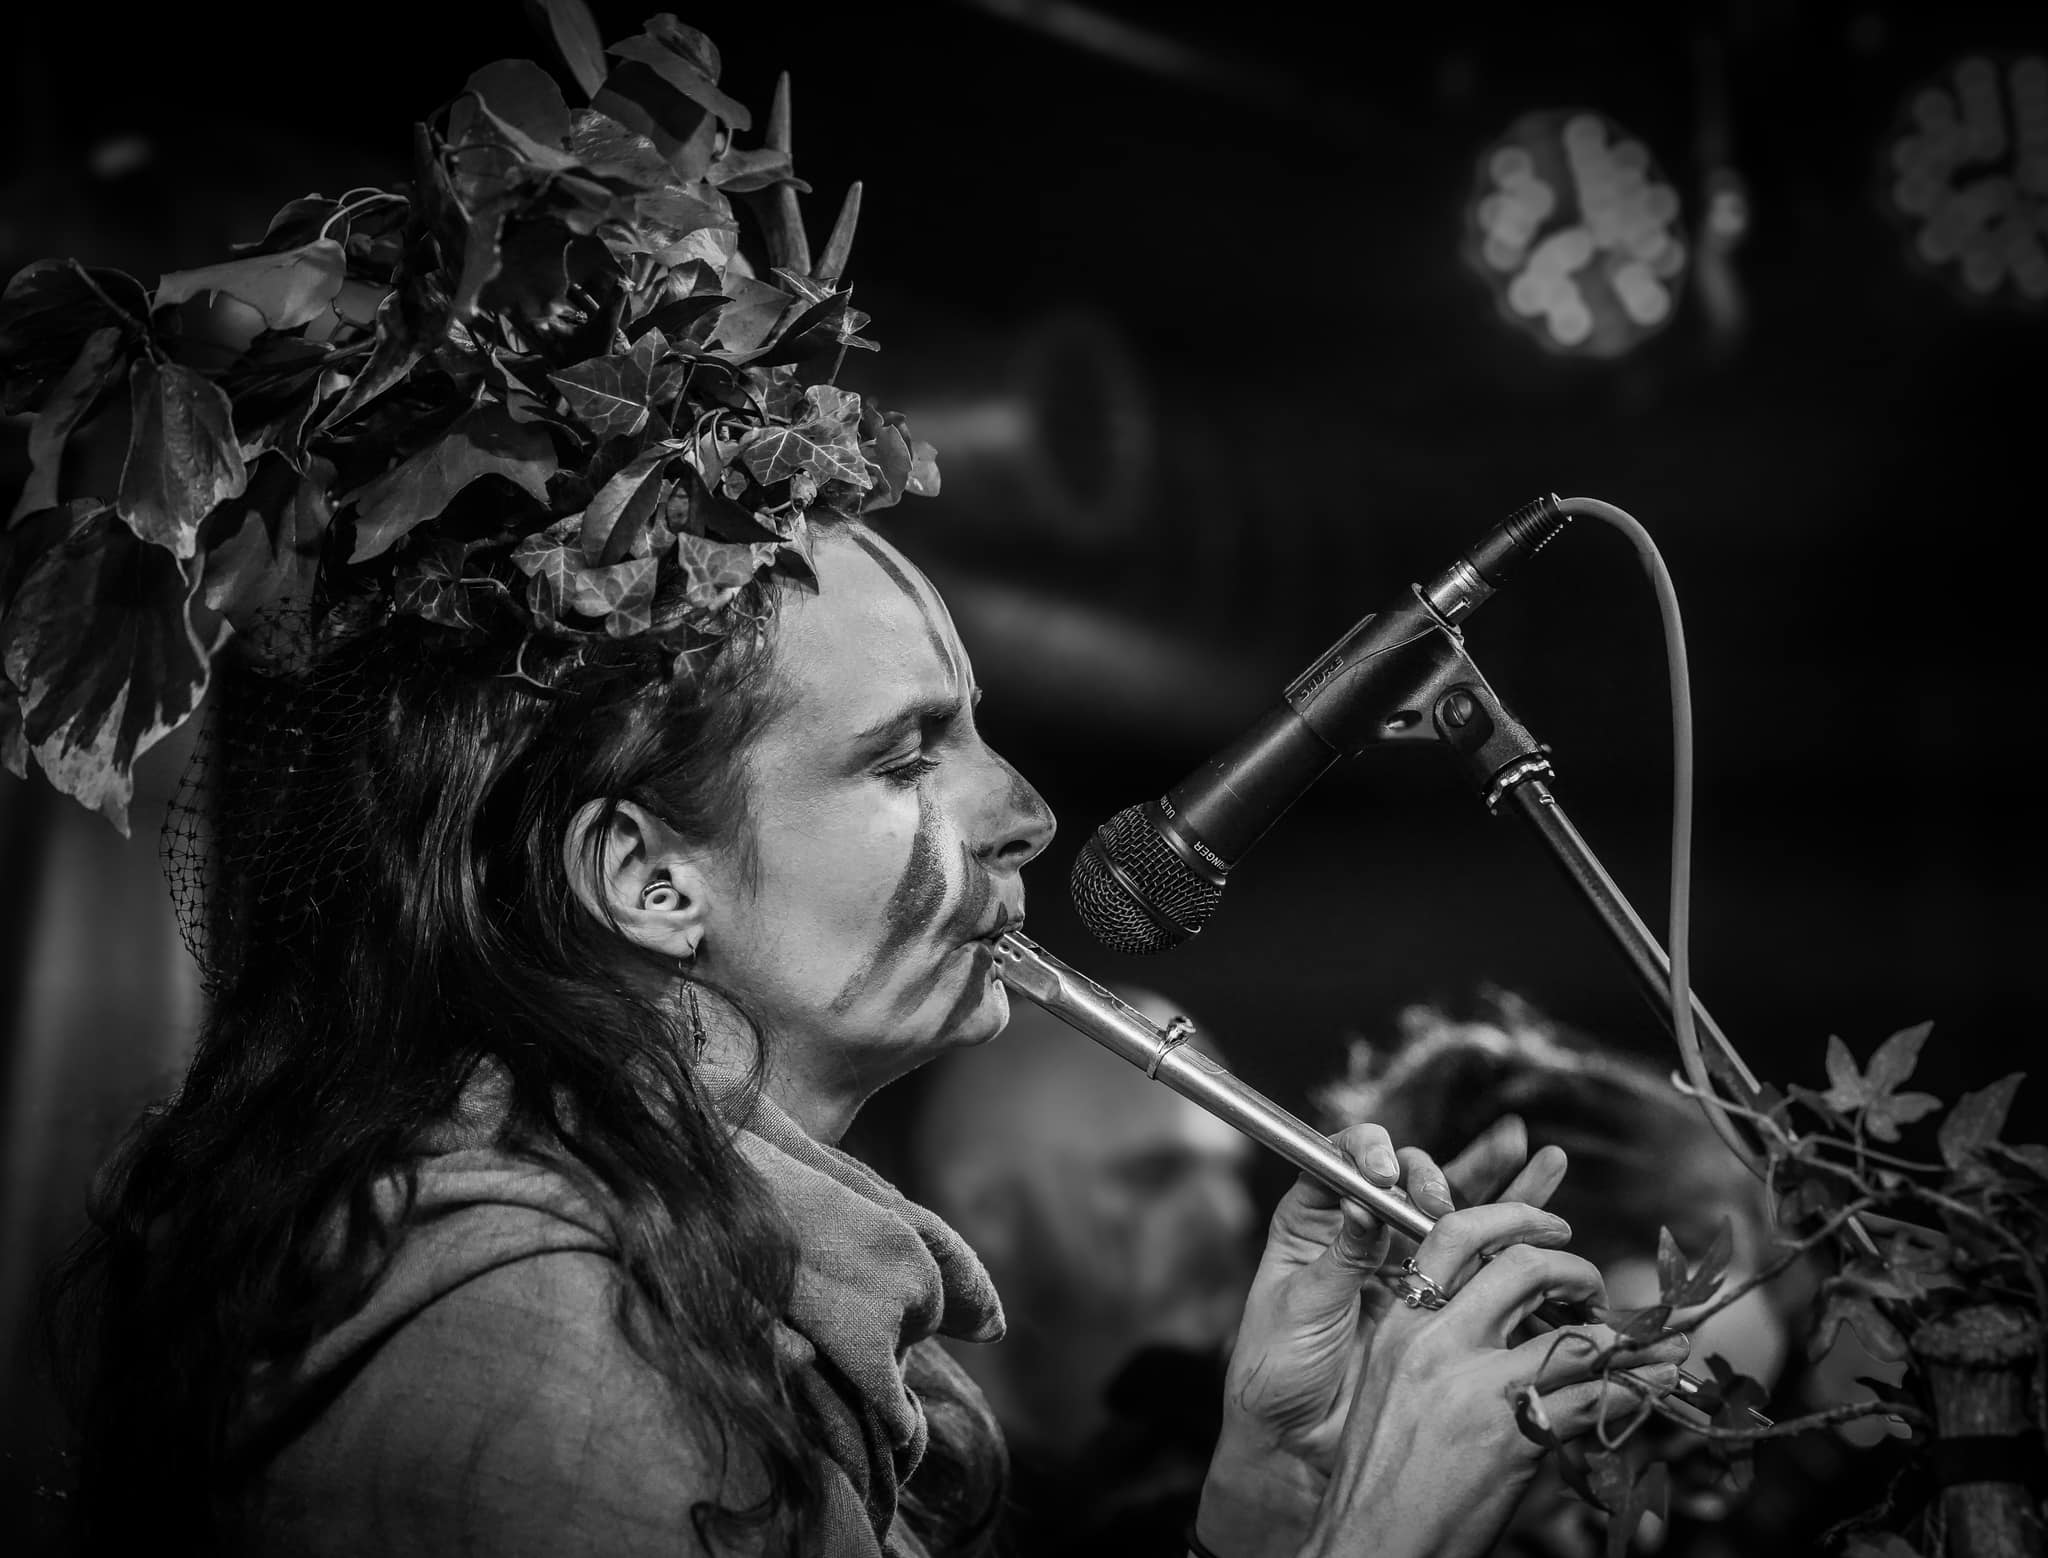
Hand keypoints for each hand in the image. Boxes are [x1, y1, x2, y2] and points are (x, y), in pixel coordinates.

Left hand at [1193, 1120, 1567, 1552]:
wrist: (1297, 1436)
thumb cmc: (1276, 1370)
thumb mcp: (1300, 1308)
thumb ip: (1339, 1260)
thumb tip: (1363, 1206)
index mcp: (1314, 1219)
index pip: (1344, 1159)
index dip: (1368, 1152)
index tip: (1384, 1176)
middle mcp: (1363, 1228)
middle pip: (1407, 1175)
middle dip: (1434, 1174)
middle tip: (1441, 1199)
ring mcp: (1404, 1259)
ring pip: (1453, 1204)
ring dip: (1494, 1175)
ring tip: (1529, 1148)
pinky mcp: (1439, 1295)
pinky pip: (1481, 1251)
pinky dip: (1514, 1223)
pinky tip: (1545, 1186)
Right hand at [1299, 1223, 1687, 1557]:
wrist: (1373, 1542)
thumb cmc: (1381, 1472)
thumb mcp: (1389, 1381)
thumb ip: (1433, 1337)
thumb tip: (1494, 1311)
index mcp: (1402, 1324)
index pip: (1455, 1234)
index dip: (1515, 1217)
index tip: (1552, 1228)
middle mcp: (1438, 1344)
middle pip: (1523, 1267)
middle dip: (1576, 1270)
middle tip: (1593, 1290)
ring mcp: (1478, 1389)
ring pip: (1574, 1336)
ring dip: (1627, 1334)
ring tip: (1656, 1336)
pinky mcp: (1516, 1439)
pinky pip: (1594, 1399)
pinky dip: (1637, 1387)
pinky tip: (1656, 1381)